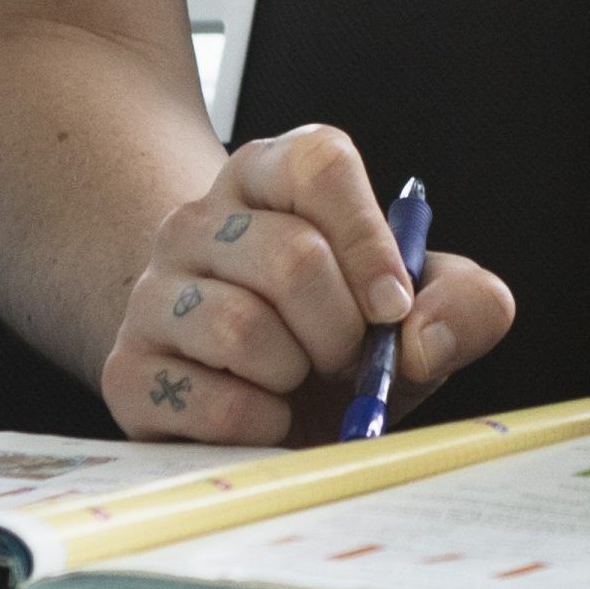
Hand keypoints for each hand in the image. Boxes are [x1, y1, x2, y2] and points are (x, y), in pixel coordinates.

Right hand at [101, 125, 515, 444]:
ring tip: (297, 381)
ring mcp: (153, 290)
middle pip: (290, 255)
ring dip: (296, 375)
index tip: (393, 305)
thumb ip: (464, 304)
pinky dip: (256, 426)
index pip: (319, 163)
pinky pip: (203, 399)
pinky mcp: (126, 367)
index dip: (367, 238)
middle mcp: (201, 219)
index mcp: (273, 174)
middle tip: (345, 357)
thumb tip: (424, 337)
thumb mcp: (420, 312)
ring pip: (240, 327)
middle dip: (342, 329)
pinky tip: (264, 417)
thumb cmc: (345, 335)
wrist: (262, 394)